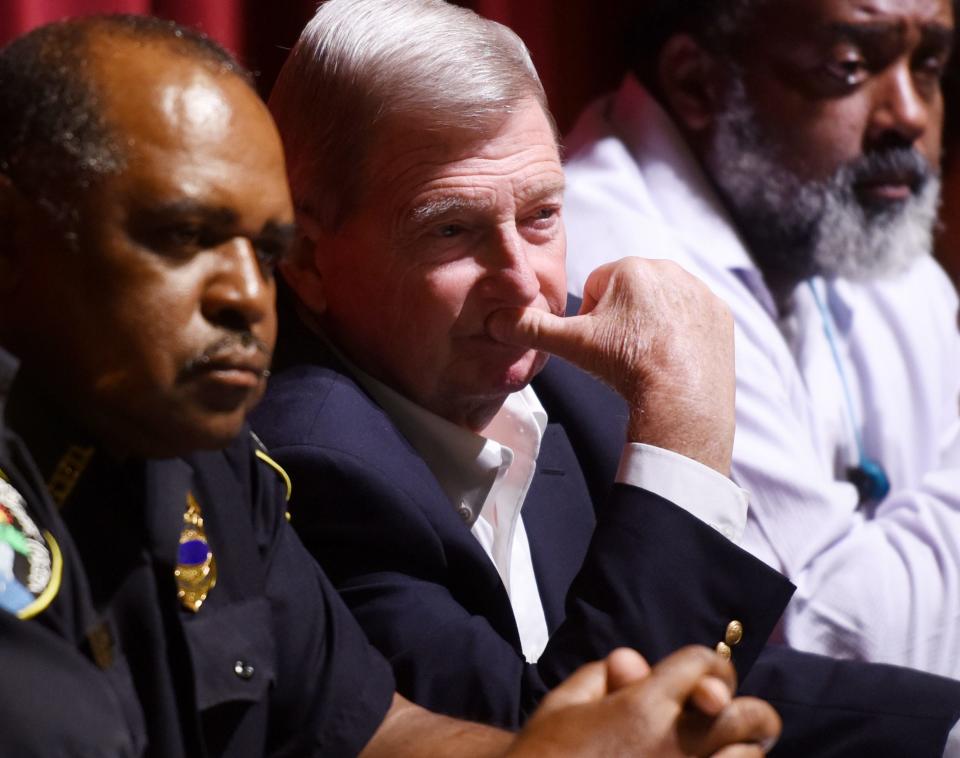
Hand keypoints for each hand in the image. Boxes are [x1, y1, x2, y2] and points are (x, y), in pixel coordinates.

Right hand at [486, 257, 734, 473]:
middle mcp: (668, 269)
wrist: (681, 397)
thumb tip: (495, 319)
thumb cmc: (624, 366)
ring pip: (662, 303)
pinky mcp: (720, 313)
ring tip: (647, 357)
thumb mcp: (571, 345)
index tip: (599, 343)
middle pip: (631, 292)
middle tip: (621, 352)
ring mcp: (699, 291)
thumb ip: (532, 327)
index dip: (591, 318)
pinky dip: (681, 334)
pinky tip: (673, 358)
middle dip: (622, 317)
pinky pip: (692, 317)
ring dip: (651, 323)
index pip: (598, 286)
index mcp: (630, 267)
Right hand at [505, 646, 779, 756]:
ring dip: (745, 752)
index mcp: (642, 706)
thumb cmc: (547, 752)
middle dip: (752, 712)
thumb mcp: (564, 704)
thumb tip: (635, 663)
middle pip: (746, 715)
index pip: (702, 663)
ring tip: (730, 753)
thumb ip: (604, 675)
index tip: (706, 680)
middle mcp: (674, 743)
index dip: (709, 665)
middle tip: (746, 719)